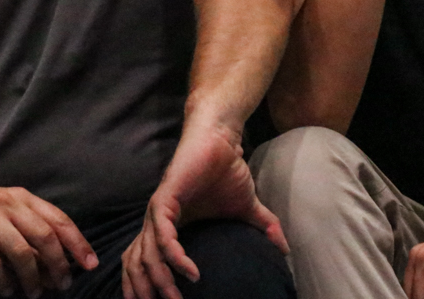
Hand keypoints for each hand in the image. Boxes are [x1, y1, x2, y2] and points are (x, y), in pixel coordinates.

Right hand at [0, 182, 96, 297]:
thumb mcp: (5, 214)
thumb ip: (29, 234)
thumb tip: (55, 266)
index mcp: (23, 198)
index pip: (59, 220)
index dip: (78, 243)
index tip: (90, 264)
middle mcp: (9, 203)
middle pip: (45, 235)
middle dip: (59, 263)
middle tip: (63, 285)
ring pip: (20, 251)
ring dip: (31, 277)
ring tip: (34, 294)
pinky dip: (2, 281)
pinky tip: (6, 291)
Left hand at [122, 122, 286, 298]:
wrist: (222, 139)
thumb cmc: (227, 170)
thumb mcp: (248, 207)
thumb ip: (263, 228)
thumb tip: (284, 249)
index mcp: (169, 226)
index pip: (145, 261)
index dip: (145, 285)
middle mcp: (157, 221)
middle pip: (138, 264)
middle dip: (146, 291)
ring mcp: (158, 210)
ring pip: (147, 254)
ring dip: (159, 280)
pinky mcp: (165, 198)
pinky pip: (162, 233)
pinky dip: (174, 255)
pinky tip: (189, 271)